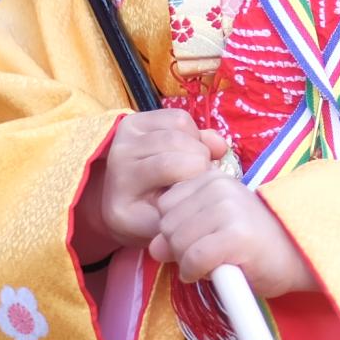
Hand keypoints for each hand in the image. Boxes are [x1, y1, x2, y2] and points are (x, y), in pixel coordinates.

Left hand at [75, 110, 227, 262]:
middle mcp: (119, 154)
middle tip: (202, 174)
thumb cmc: (149, 217)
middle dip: (200, 156)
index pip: (167, 164)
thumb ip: (193, 196)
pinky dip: (192, 131)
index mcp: (123, 184)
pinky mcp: (134, 119)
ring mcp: (125, 133)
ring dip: (198, 143)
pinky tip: (186, 150)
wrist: (121, 204)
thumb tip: (220, 148)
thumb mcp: (169, 222)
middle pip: (176, 140)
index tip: (201, 186)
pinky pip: (177, 116)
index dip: (195, 172)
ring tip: (194, 163)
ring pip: (180, 124)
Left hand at [148, 172, 317, 299]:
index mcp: (214, 178)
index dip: (177, 229)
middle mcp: (219, 188)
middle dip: (179, 248)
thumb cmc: (259, 244)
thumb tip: (154, 247)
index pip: (166, 205)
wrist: (302, 256)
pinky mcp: (235, 235)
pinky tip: (213, 273)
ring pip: (177, 242)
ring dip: (188, 262)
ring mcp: (228, 210)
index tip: (203, 239)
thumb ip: (182, 230)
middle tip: (209, 256)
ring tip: (215, 263)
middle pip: (167, 224)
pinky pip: (192, 258)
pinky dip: (196, 273)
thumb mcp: (216, 228)